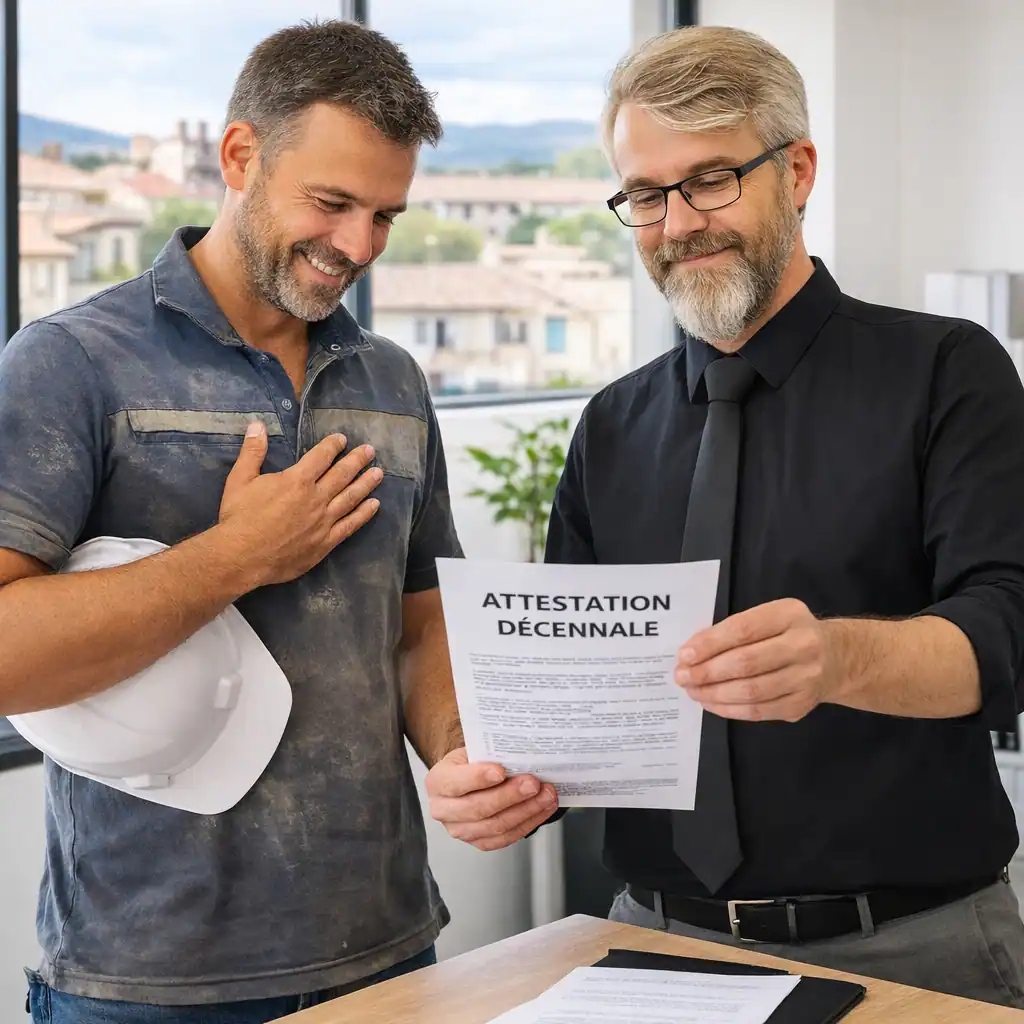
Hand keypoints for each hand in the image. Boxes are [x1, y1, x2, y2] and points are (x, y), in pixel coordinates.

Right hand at [217, 421, 382, 586]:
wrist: (241, 557)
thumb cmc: (239, 518)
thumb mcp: (240, 480)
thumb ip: (252, 452)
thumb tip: (257, 425)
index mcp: (297, 480)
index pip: (321, 456)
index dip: (332, 445)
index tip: (342, 439)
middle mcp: (315, 498)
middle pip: (342, 474)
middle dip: (357, 460)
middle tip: (370, 450)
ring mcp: (323, 521)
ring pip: (351, 498)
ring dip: (366, 483)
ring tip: (379, 473)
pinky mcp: (325, 542)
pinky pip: (350, 525)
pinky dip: (364, 514)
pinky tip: (375, 505)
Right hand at [426, 747, 559, 851]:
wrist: (466, 778)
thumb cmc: (470, 762)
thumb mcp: (472, 750)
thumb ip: (489, 754)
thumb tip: (520, 754)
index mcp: (438, 781)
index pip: (456, 782)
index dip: (478, 778)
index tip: (500, 771)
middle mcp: (443, 809)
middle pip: (479, 808)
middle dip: (510, 796)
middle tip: (533, 784)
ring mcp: (460, 829)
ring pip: (495, 826)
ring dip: (526, 811)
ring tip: (546, 796)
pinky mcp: (478, 842)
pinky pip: (505, 838)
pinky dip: (528, 823)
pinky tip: (541, 809)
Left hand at [675, 599, 838, 721]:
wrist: (836, 658)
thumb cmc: (788, 633)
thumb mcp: (768, 617)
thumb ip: (734, 629)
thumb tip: (693, 651)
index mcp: (788, 615)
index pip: (742, 630)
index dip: (709, 644)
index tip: (684, 655)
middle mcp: (802, 646)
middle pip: (745, 663)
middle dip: (707, 672)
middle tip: (682, 676)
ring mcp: (805, 678)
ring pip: (751, 691)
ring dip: (714, 694)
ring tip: (693, 691)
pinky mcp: (801, 705)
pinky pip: (759, 711)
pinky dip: (729, 709)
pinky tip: (711, 703)